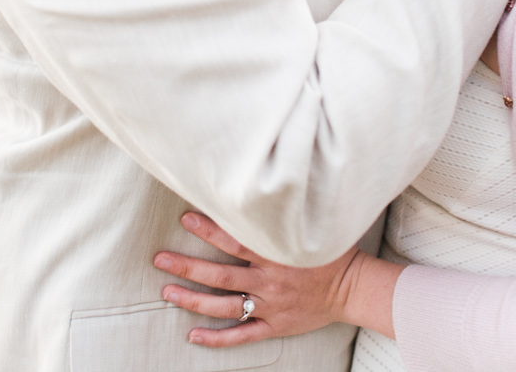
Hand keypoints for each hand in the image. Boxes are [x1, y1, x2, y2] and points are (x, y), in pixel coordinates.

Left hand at [154, 213, 359, 346]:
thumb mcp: (318, 224)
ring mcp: (270, 306)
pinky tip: (193, 335)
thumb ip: (293, 208)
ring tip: (167, 291)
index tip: (186, 218)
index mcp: (277, 254)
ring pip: (225, 305)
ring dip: (194, 300)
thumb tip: (282, 177)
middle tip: (160, 259)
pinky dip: (217, 338)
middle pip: (221, 274)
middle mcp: (270, 281)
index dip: (210, 230)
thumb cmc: (334, 251)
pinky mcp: (275, 326)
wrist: (355, 288)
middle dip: (188, 266)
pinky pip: (241, 335)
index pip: (237, 240)